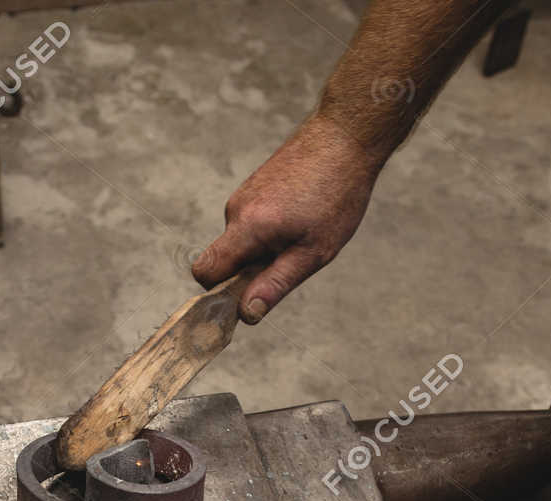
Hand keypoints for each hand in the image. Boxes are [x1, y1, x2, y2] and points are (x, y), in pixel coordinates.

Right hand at [191, 116, 381, 323]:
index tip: (246, 296)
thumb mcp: (313, 252)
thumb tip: (246, 314)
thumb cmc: (336, 195)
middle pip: (224, 258)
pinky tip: (302, 215)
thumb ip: (276, 284)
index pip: (205, 271)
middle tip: (292, 259)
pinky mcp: (253, 186)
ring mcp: (243, 195)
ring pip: (241, 240)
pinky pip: (250, 222)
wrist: (346, 136)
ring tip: (304, 230)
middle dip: (249, 270)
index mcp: (247, 227)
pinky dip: (269, 230)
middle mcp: (236, 209)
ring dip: (264, 248)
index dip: (218, 292)